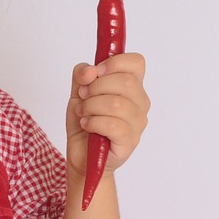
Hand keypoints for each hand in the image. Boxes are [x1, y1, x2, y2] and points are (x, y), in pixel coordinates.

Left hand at [66, 53, 149, 181]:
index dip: (114, 62)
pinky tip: (87, 125)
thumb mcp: (77, 93)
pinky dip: (93, 122)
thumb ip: (81, 75)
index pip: (136, 63)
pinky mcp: (129, 142)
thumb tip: (90, 70)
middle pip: (126, 81)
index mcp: (132, 87)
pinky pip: (113, 125)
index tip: (96, 72)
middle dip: (96, 87)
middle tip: (83, 96)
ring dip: (91, 106)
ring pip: (117, 103)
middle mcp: (140, 103)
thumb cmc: (85, 123)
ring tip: (83, 113)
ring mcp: (138, 123)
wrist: (82, 155)